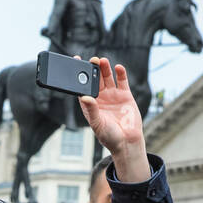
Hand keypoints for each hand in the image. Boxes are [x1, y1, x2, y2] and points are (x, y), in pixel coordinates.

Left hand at [77, 58, 149, 179]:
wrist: (127, 142)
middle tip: (92, 60)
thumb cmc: (109, 137)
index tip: (75, 64)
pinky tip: (118, 67)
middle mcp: (100, 98)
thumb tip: (84, 97)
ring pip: (107, 78)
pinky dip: (120, 73)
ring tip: (102, 61)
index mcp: (90, 105)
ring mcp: (113, 95)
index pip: (82, 88)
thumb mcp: (98, 124)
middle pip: (95, 80)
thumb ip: (92, 110)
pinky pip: (122, 81)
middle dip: (93, 70)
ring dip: (104, 68)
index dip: (78, 76)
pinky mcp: (125, 95)